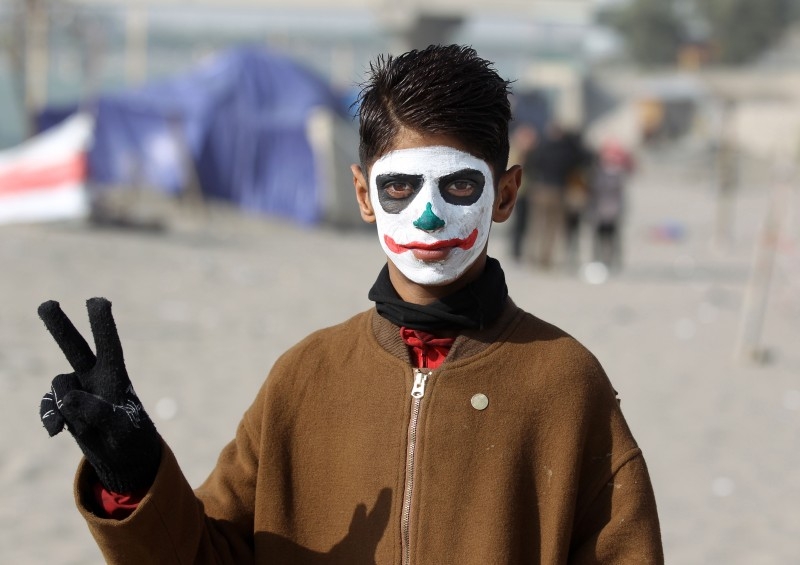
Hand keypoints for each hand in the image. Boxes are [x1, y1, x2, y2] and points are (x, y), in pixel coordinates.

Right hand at [38, 297, 160, 493]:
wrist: (124, 456)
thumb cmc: (131, 437)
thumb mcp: (121, 428)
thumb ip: (99, 412)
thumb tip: (68, 398)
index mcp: (116, 376)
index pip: (109, 344)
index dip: (103, 322)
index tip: (98, 300)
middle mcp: (96, 377)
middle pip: (75, 346)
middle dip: (60, 326)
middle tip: (46, 303)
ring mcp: (79, 390)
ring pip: (58, 383)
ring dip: (60, 404)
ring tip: (75, 427)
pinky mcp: (67, 406)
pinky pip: (50, 404)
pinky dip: (49, 416)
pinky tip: (54, 432)